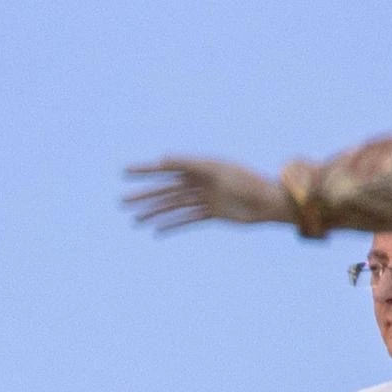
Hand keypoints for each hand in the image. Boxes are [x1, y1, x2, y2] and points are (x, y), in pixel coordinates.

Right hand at [122, 157, 292, 231]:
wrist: (268, 203)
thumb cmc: (246, 182)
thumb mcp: (217, 169)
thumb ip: (190, 164)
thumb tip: (162, 160)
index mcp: (200, 167)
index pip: (167, 168)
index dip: (145, 171)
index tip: (125, 172)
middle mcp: (201, 181)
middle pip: (166, 189)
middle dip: (144, 195)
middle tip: (122, 202)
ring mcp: (206, 198)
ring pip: (174, 206)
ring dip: (155, 212)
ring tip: (135, 221)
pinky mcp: (213, 213)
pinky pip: (188, 219)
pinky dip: (173, 224)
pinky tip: (157, 231)